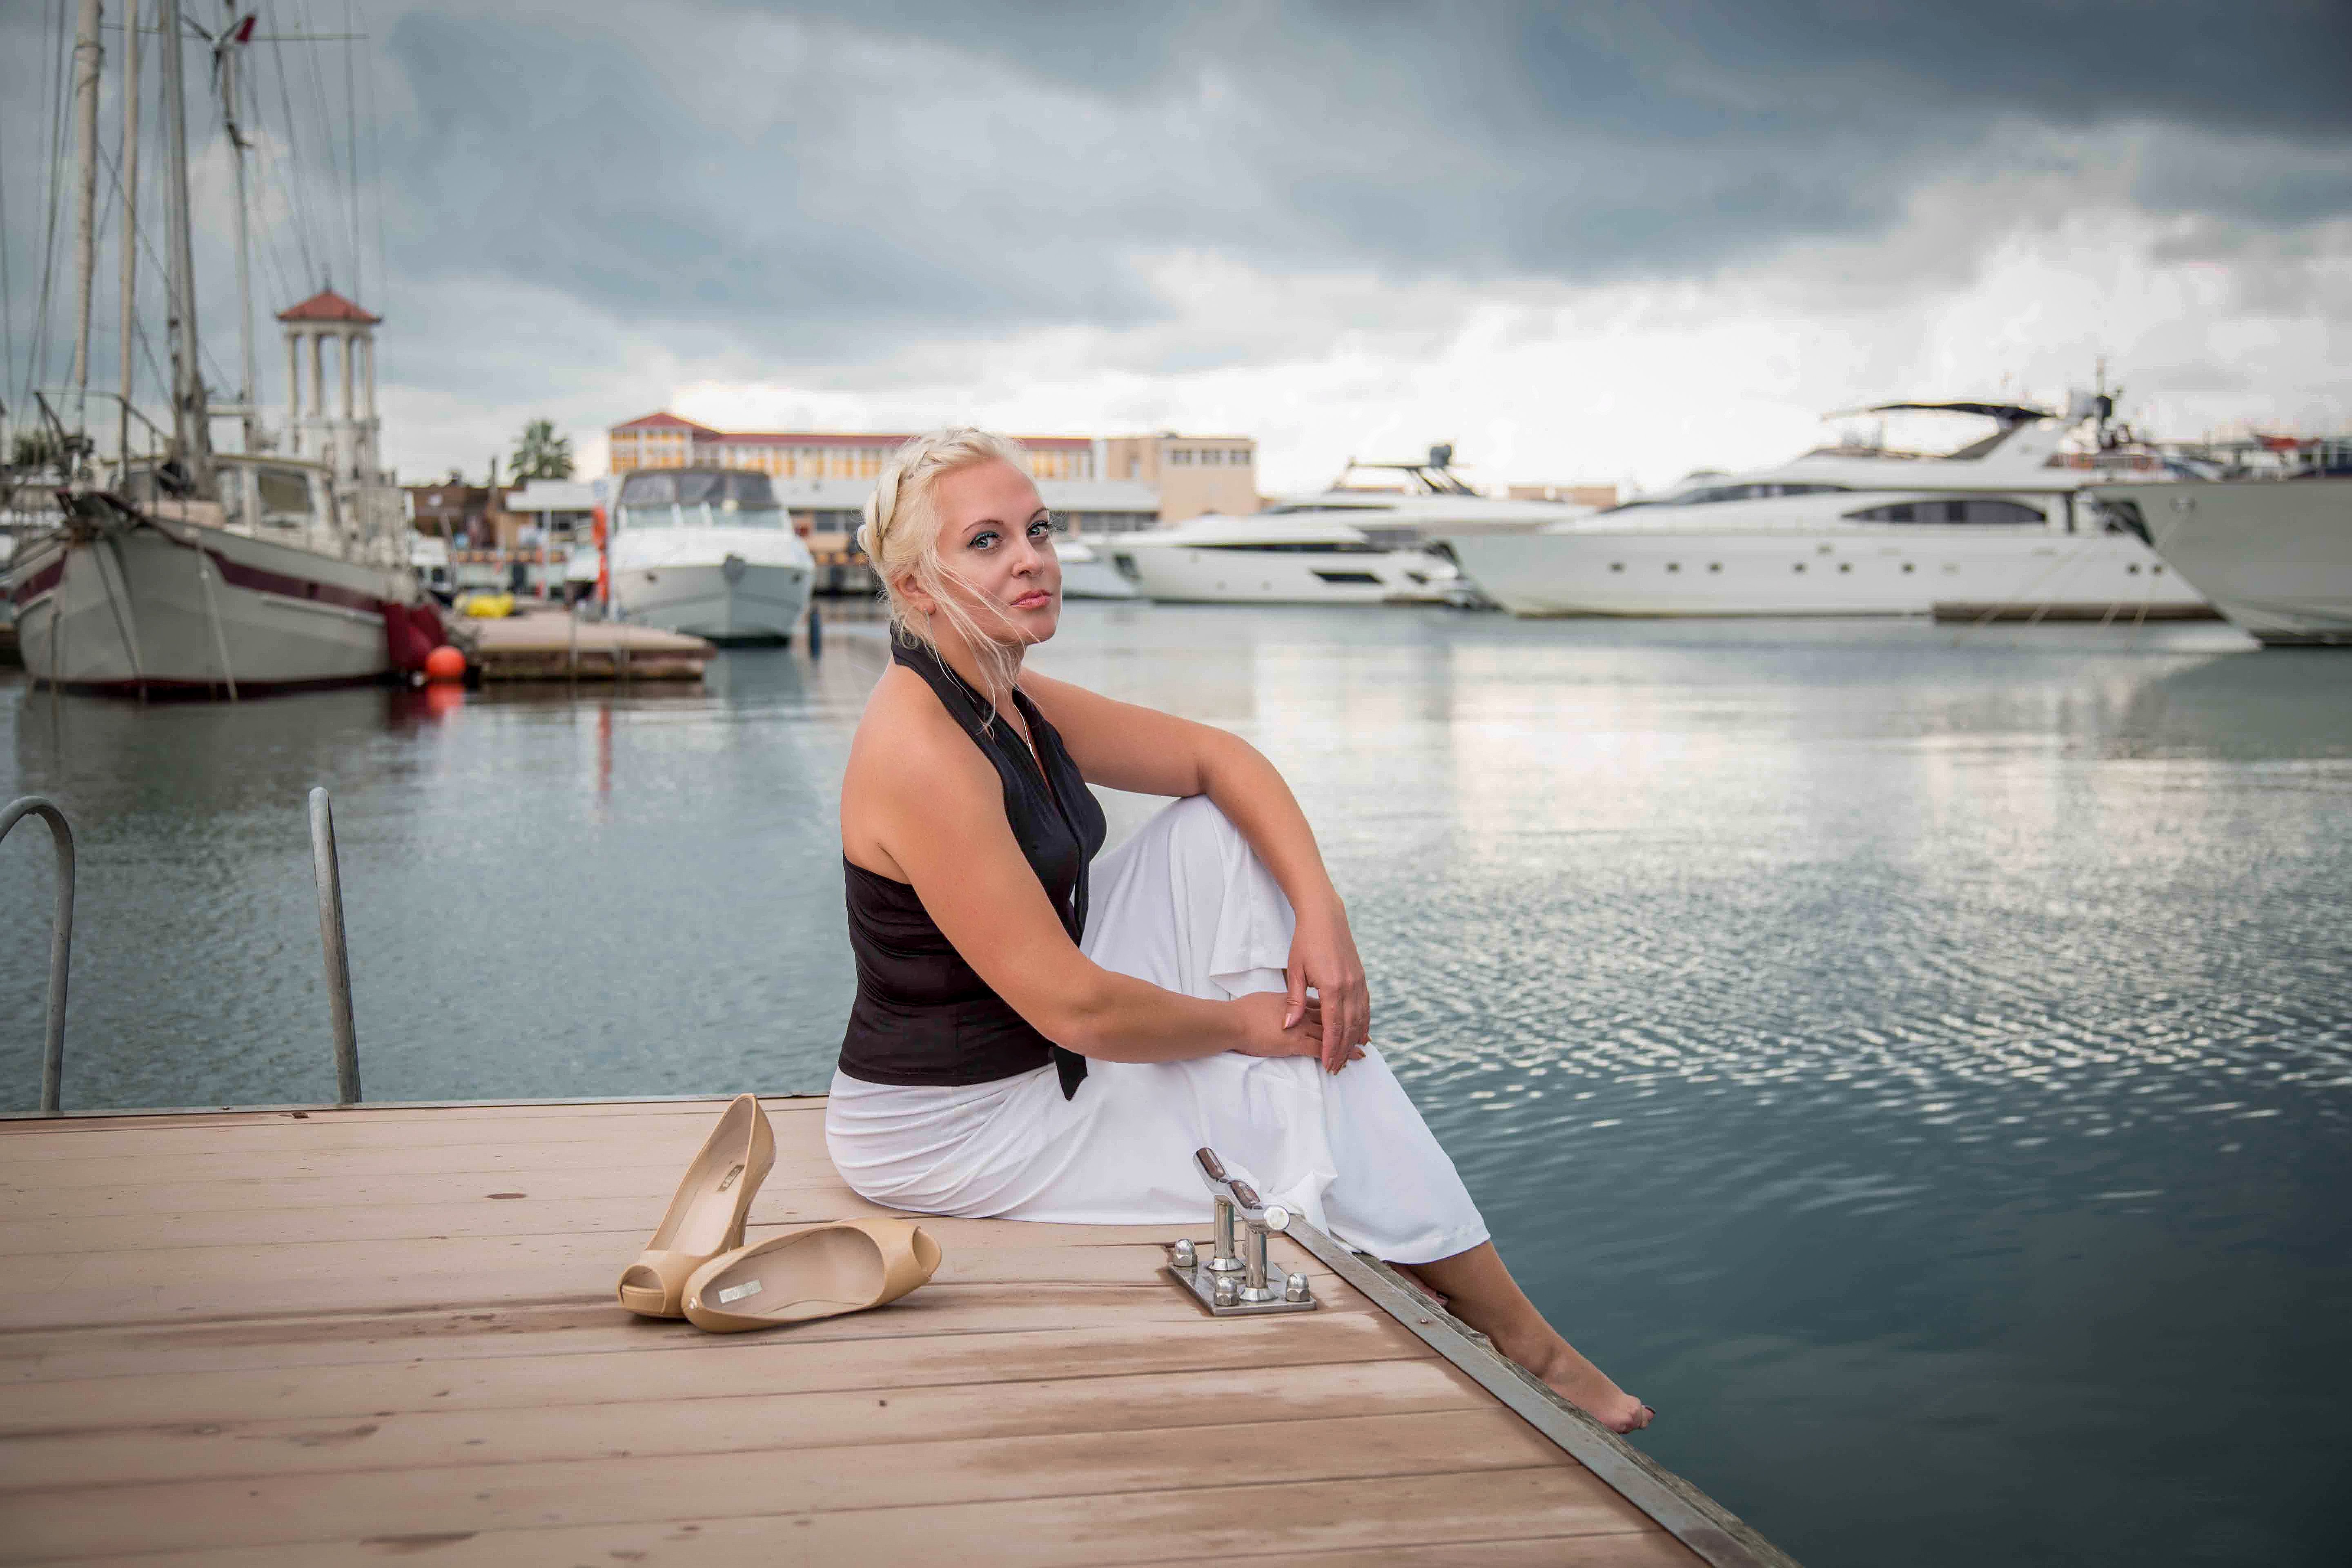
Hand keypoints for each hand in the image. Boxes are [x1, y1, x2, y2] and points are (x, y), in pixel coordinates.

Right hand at [1233, 992, 1363, 1067]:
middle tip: (1363, 1038)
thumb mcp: (1268, 1000)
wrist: (1235, 1020)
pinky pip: (1320, 1050)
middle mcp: (1303, 1013)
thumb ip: (1283, 1003)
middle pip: (1332, 1020)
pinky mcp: (1295, 1043)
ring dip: (1346, 1046)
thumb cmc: (1244, 1010)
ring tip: (1360, 1053)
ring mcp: (1301, 1028)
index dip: (1336, 1014)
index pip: (1322, 1006)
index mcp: (1296, 1002)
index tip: (1348, 1019)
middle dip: (1348, 1029)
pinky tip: (1342, 1063)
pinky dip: (1333, 1056)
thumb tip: (1287, 1006)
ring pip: (1330, 1036)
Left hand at [1286, 900, 1369, 1073]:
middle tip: (1337, 1068)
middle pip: (1349, 1027)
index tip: (1328, 1065)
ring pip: (1361, 1019)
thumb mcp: (1295, 970)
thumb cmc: (1305, 942)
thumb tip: (1289, 1026)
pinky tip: (1362, 1034)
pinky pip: (1366, 1006)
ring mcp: (1358, 982)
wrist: (1325, 917)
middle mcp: (1350, 987)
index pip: (1333, 1027)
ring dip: (1355, 1039)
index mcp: (1332, 987)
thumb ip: (1294, 1000)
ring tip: (1349, 1056)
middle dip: (1343, 1050)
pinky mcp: (1361, 978)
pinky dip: (1364, 1023)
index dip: (1331, 1049)